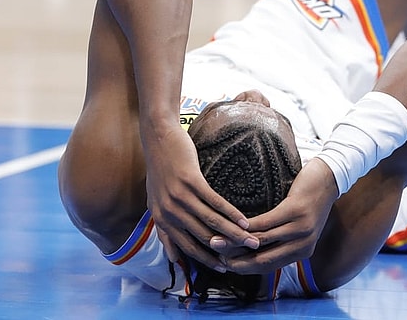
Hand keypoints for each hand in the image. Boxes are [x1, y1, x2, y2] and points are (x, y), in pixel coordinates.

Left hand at [143, 124, 259, 269]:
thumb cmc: (160, 170)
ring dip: (233, 233)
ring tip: (251, 240)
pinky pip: (215, 202)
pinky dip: (231, 213)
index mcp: (162, 219)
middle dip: (225, 249)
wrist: (158, 138)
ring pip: (211, 221)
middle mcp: (169, 211)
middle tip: (245, 255)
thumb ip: (164, 231)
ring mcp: (180, 196)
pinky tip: (244, 220)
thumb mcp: (156, 203)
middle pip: (202, 237)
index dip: (206, 259)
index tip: (223, 268)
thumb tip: (173, 259)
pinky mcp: (191, 181)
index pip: (186, 246)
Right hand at [218, 158, 338, 273]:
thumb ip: (280, 241)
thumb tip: (252, 251)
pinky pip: (266, 222)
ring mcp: (301, 229)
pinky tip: (233, 223)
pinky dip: (247, 225)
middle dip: (236, 261)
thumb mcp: (297, 227)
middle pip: (263, 260)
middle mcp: (303, 245)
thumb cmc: (309, 202)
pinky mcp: (296, 211)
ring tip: (216, 239)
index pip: (268, 267)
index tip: (224, 266)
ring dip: (235, 243)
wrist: (329, 178)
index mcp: (302, 252)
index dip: (244, 268)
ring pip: (261, 242)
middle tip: (215, 255)